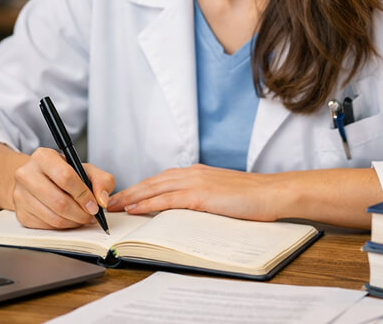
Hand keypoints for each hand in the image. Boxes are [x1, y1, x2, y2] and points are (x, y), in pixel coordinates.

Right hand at [11, 147, 115, 229]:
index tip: (94, 205)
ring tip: (82, 218)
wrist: (37, 180)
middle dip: (80, 213)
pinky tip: (69, 220)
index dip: (83, 195)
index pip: (66, 178)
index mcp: (43, 157)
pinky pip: (46, 227)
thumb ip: (101, 180)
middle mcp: (26, 174)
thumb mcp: (85, 169)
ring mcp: (20, 195)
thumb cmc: (63, 173)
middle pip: (59, 201)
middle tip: (91, 215)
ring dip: (73, 222)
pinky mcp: (20, 213)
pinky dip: (62, 227)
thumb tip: (102, 200)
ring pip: (53, 218)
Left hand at [106, 164, 279, 221]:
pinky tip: (136, 209)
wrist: (274, 193)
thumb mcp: (221, 195)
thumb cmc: (253, 197)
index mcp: (197, 173)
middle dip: (129, 191)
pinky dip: (149, 204)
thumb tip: (185, 210)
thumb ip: (202, 197)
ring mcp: (197, 182)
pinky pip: (168, 200)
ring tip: (114, 206)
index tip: (125, 196)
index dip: (141, 188)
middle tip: (108, 201)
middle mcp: (193, 173)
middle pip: (152, 182)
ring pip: (155, 188)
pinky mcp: (201, 195)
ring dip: (132, 197)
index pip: (161, 180)